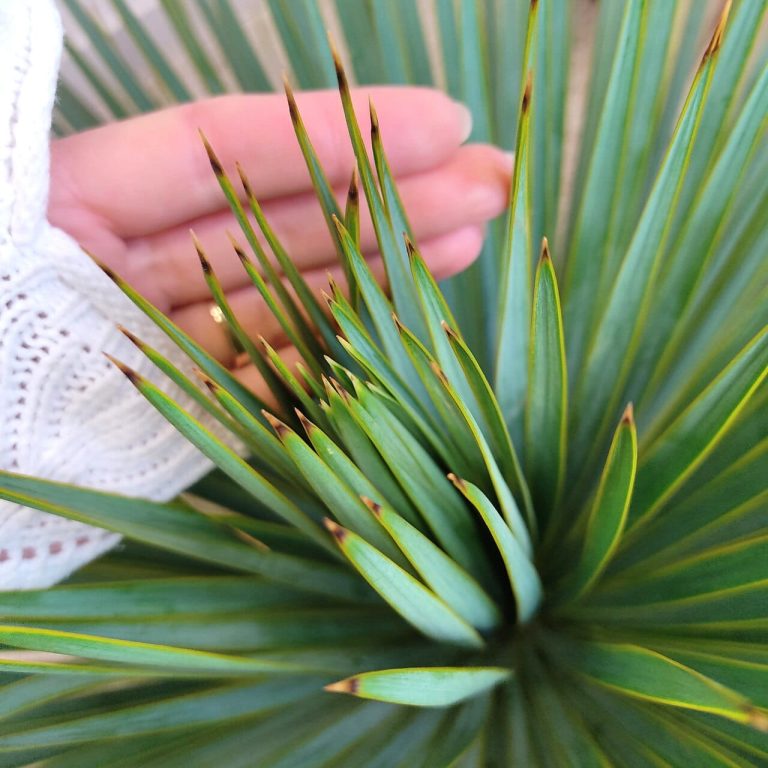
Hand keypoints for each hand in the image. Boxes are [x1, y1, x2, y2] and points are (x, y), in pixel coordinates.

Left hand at [49, 88, 511, 398]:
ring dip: (385, 266)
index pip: (221, 148)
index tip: (440, 124)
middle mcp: (123, 272)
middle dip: (389, 192)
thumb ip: (58, 161)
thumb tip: (50, 40)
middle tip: (491, 179)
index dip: (330, 128)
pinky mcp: (179, 416)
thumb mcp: (4, 236)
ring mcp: (160, 344)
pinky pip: (270, 374)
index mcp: (62, 212)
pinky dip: (338, 348)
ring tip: (474, 237)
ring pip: (290, 295)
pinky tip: (405, 322)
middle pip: (276, 216)